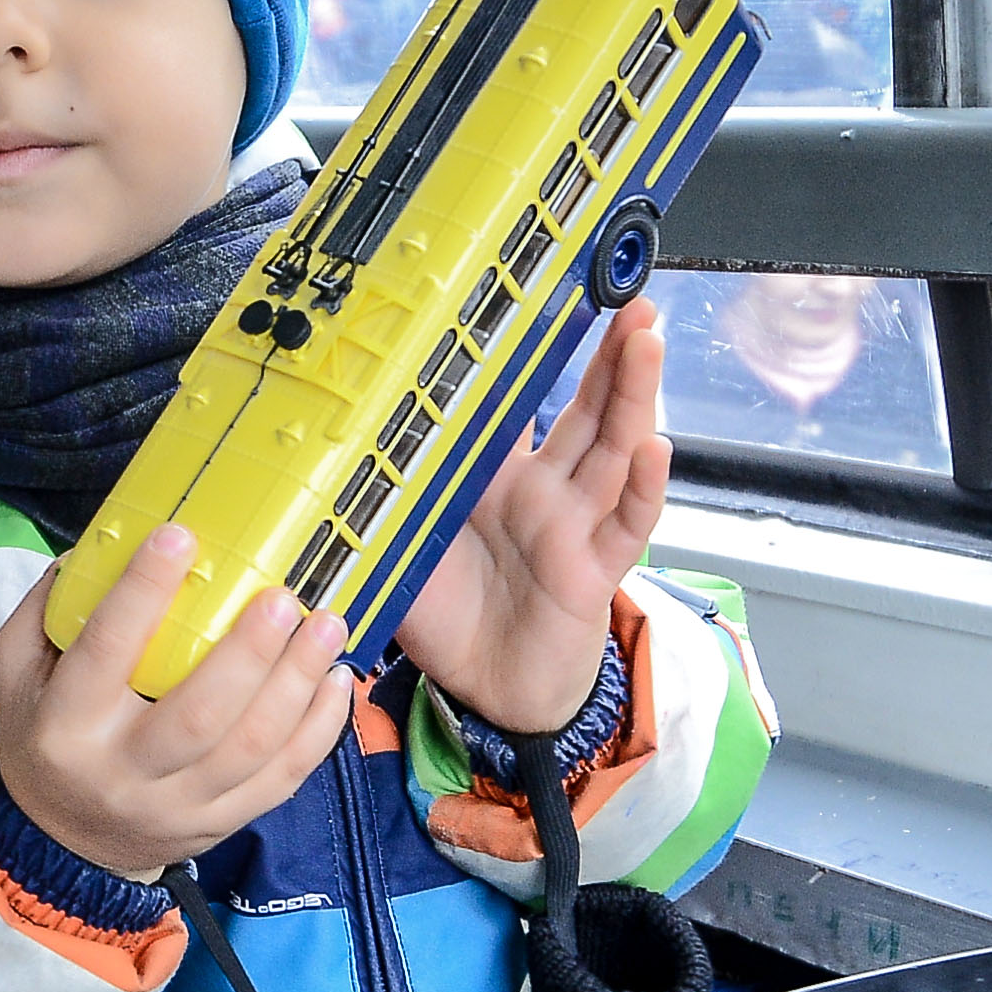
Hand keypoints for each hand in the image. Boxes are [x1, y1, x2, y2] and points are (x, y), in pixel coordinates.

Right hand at [0, 527, 354, 880]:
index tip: (179, 538)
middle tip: (280, 598)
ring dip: (297, 684)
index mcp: (66, 728)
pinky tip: (335, 682)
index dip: (142, 593)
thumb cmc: (47, 739)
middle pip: (198, 716)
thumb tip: (100, 547)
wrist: (62, 844)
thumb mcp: (18, 676)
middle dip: (248, 652)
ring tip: (325, 628)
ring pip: (251, 748)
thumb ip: (47, 612)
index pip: (105, 653)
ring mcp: (178, 807)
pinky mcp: (220, 825)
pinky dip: (319, 730)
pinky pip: (283, 779)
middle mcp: (123, 775)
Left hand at [395, 304, 668, 737]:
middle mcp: (544, 494)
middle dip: (610, 356)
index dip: (543, 356)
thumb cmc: (451, 618)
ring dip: (632, 397)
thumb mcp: (402, 545)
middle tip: (630, 301)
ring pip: (610, 452)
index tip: (556, 299)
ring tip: (647, 344)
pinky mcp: (594, 572)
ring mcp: (575, 529)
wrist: (489, 692)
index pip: (524, 404)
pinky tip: (654, 449)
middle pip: (585, 413)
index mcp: (496, 479)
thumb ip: (385, 496)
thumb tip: (337, 444)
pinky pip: (625, 526)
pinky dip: (641, 489)